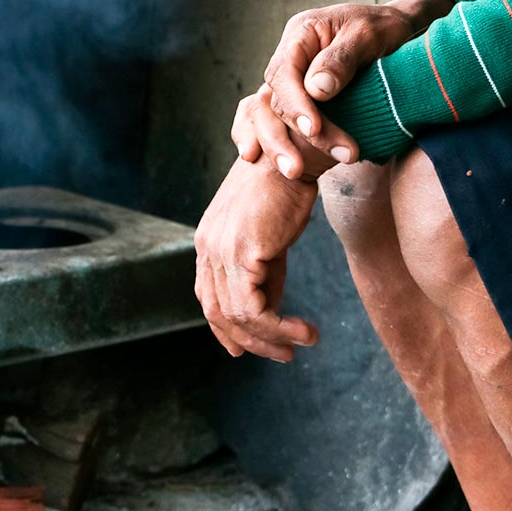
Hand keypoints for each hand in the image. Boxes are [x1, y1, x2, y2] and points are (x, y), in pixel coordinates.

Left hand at [194, 156, 318, 361]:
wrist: (297, 155)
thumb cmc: (287, 190)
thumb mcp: (270, 237)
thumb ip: (264, 272)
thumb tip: (269, 310)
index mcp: (208, 242)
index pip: (208, 297)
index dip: (226, 329)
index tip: (247, 349)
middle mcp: (207, 247)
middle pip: (218, 312)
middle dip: (250, 341)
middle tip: (283, 355)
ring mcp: (220, 250)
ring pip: (237, 316)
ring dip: (271, 339)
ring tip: (302, 344)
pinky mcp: (241, 253)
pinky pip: (253, 310)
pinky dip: (278, 329)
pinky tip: (304, 332)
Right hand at [238, 0, 453, 178]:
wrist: (401, 32)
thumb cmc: (387, 29)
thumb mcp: (370, 35)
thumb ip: (342, 59)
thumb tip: (315, 90)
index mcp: (301, 35)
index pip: (285, 74)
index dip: (295, 105)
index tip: (312, 130)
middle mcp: (289, 59)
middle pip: (274, 101)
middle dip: (287, 136)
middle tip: (302, 167)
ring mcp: (292, 82)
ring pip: (270, 117)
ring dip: (279, 147)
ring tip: (296, 173)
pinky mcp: (299, 101)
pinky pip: (274, 123)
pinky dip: (271, 143)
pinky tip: (274, 164)